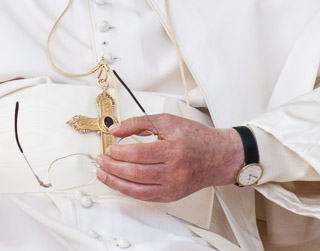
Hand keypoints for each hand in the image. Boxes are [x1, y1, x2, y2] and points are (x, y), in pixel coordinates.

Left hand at [94, 114, 244, 201]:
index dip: (119, 153)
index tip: (108, 148)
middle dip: (113, 167)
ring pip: (136, 189)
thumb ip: (138, 123)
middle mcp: (174, 171)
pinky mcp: (171, 196)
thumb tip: (114, 129)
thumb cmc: (196, 138)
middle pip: (135, 173)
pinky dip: (128, 190)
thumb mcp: (167, 121)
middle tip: (100, 160)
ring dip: (115, 181)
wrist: (219, 156)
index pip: (139, 154)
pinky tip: (118, 182)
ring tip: (103, 173)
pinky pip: (144, 197)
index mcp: (174, 150)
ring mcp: (172, 187)